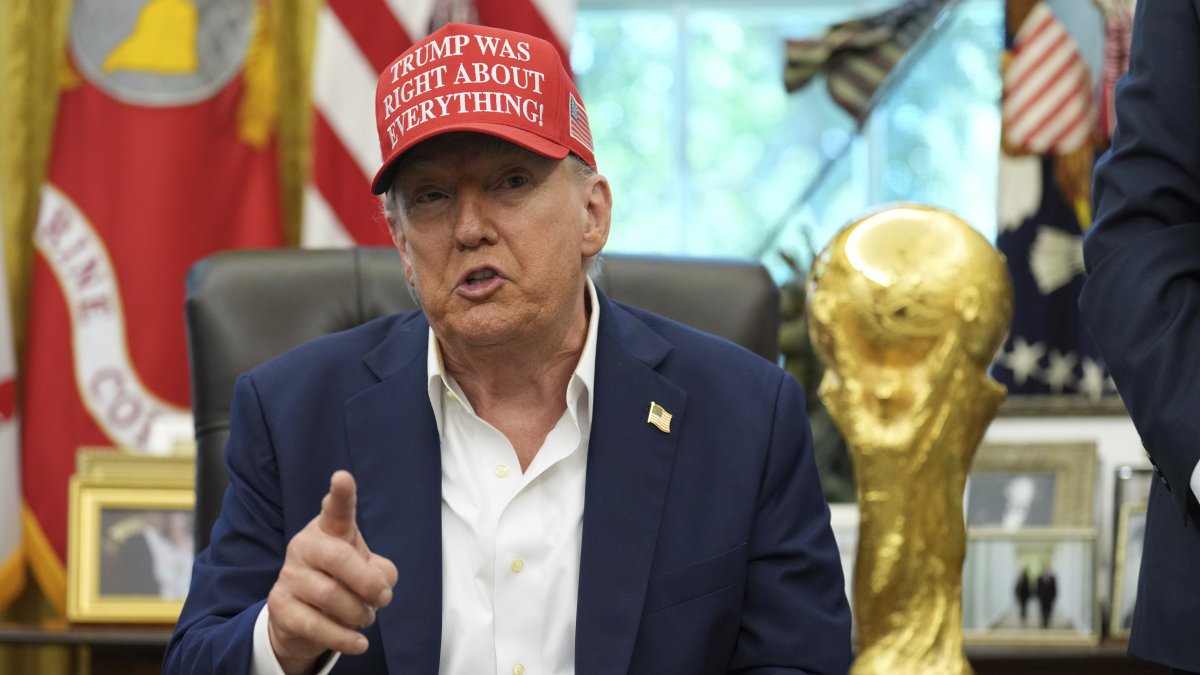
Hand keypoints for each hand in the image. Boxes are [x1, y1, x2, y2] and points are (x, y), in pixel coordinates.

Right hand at [266, 470, 397, 674]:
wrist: (301, 615)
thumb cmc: (341, 580)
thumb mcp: (367, 570)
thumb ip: (381, 572)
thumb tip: (380, 586)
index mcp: (329, 529)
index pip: (336, 509)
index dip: (341, 495)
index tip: (343, 478)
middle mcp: (305, 545)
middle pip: (340, 560)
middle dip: (369, 583)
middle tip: (384, 598)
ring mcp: (289, 575)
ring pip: (331, 596)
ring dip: (359, 613)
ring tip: (366, 618)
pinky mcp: (280, 606)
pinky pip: (316, 625)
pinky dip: (344, 638)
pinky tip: (359, 643)